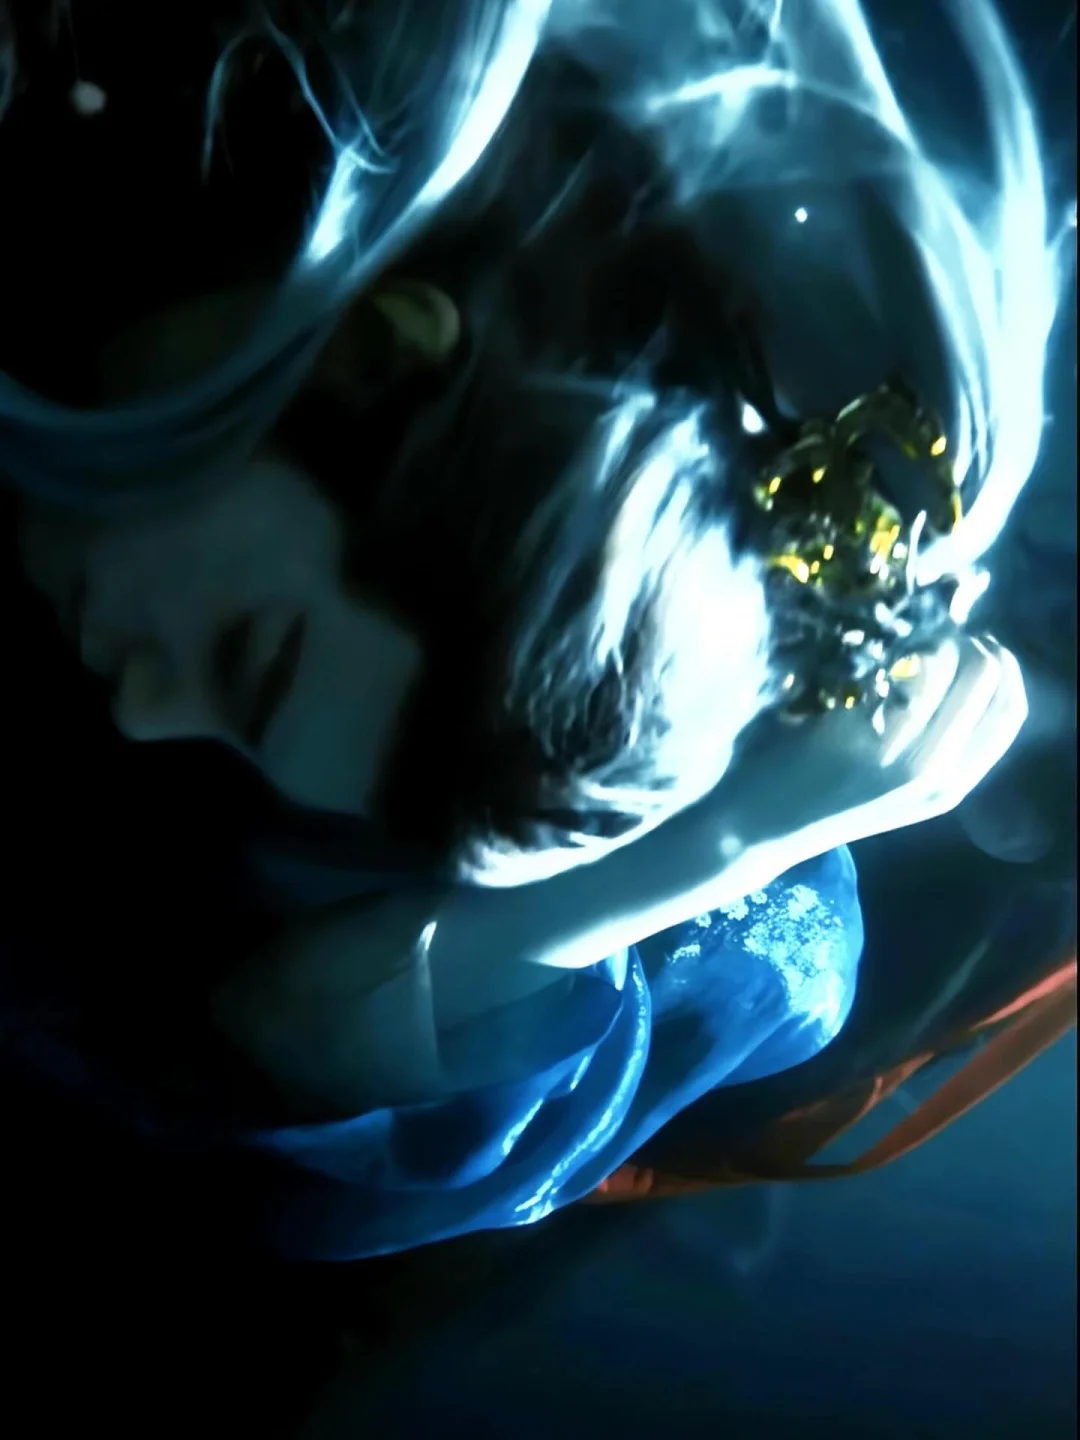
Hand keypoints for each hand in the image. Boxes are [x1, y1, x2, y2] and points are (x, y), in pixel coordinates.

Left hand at [728, 632, 1026, 863]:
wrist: (759, 829)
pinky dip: (886, 649)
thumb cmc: (821, 795)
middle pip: (987, 678)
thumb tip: (962, 662)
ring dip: (927, 636)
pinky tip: (863, 649)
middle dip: (966, 640)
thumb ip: (934, 737)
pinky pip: (893, 673)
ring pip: (945, 667)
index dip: (999, 663)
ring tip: (897, 634)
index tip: (973, 641)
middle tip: (932, 627)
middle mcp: (937, 774)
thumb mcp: (897, 780)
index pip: (1011, 709)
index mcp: (955, 785)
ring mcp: (899, 758)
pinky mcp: (857, 738)